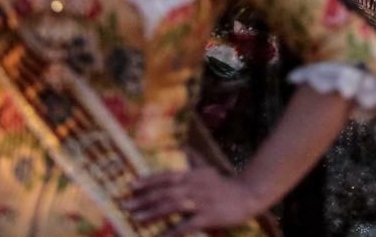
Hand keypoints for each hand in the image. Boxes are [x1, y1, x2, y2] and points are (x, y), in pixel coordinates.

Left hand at [126, 166, 263, 236]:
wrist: (248, 195)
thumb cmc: (225, 184)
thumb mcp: (209, 169)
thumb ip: (194, 159)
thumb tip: (184, 147)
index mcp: (192, 175)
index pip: (166, 177)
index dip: (148, 181)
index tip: (131, 186)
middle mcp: (194, 186)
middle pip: (165, 192)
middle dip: (144, 199)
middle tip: (127, 206)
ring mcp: (201, 202)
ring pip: (172, 207)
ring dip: (153, 213)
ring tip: (137, 219)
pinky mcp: (207, 217)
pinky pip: (186, 225)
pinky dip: (172, 231)